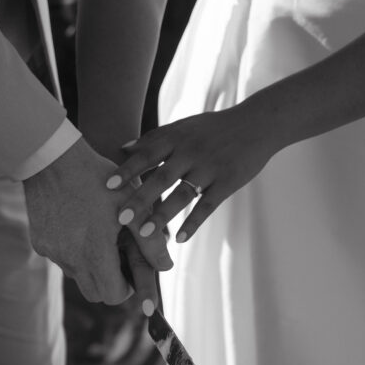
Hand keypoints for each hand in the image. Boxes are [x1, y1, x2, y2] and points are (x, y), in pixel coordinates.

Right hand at [23, 137, 171, 305]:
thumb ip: (151, 241)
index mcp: (95, 251)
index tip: (131, 270)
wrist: (53, 157)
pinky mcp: (39, 243)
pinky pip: (60, 259)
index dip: (126, 287)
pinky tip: (79, 226)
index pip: (113, 295)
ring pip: (77, 276)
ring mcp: (52, 251)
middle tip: (119, 258)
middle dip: (109, 282)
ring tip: (100, 236)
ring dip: (91, 266)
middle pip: (95, 293)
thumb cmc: (100, 178)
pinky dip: (72, 252)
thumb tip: (166, 268)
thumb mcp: (132, 206)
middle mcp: (70, 258)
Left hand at [105, 105, 276, 242]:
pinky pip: (208, 205)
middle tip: (120, 218)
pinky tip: (180, 239)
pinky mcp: (227, 183)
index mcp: (177, 138)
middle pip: (161, 178)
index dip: (128, 170)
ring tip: (145, 234)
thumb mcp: (184, 127)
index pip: (147, 154)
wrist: (256, 124)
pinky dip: (194, 222)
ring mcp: (210, 169)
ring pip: (183, 194)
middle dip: (140, 199)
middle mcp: (191, 153)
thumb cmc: (214, 128)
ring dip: (163, 215)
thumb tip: (121, 149)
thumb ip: (154, 139)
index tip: (108, 187)